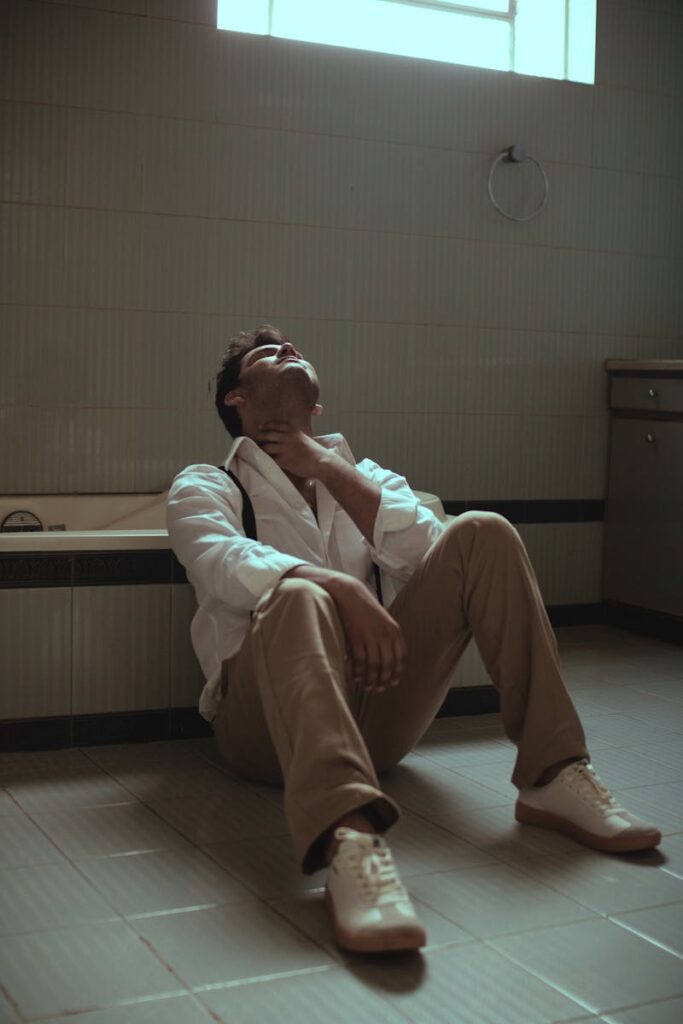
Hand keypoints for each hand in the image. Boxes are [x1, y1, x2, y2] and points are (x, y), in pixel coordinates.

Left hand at [257, 422, 328, 478]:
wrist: (321, 462)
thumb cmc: (314, 452)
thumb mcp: (303, 438)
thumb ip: (293, 436)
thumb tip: (283, 437)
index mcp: (292, 430)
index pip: (273, 425)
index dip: (265, 426)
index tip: (261, 428)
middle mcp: (287, 437)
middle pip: (266, 434)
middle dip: (260, 438)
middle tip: (258, 441)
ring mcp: (284, 448)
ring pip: (265, 446)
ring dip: (262, 449)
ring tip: (261, 452)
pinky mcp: (283, 459)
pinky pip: (269, 458)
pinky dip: (266, 459)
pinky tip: (266, 460)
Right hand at [326, 575, 405, 692]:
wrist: (350, 594)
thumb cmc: (365, 609)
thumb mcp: (383, 621)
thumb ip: (389, 637)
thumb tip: (389, 659)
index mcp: (394, 631)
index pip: (400, 658)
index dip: (396, 673)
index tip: (392, 683)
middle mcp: (385, 635)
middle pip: (388, 665)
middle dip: (383, 680)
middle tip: (378, 689)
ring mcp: (371, 636)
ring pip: (374, 665)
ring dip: (371, 679)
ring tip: (367, 687)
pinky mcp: (356, 637)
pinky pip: (360, 660)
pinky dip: (359, 672)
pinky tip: (356, 677)